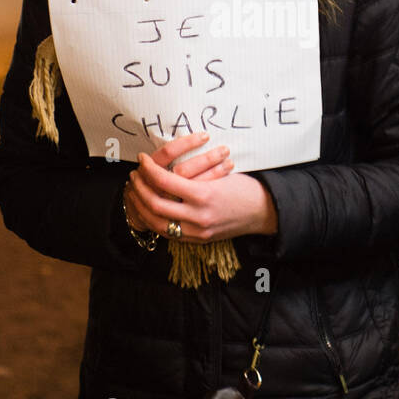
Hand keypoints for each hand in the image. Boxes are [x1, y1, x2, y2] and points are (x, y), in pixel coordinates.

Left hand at [125, 134, 277, 242]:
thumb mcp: (219, 174)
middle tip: (135, 175)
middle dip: (140, 189)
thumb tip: (167, 164)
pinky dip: (154, 220)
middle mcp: (198, 216)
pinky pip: (168, 233)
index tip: (142, 159)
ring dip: (142, 206)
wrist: (263, 211)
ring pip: (157, 222)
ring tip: (136, 192)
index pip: (165, 181)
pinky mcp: (198, 239)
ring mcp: (197, 231)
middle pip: (155, 204)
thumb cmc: (243, 187)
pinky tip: (148, 209)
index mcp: (204, 195)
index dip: (149, 169)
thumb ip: (193, 174)